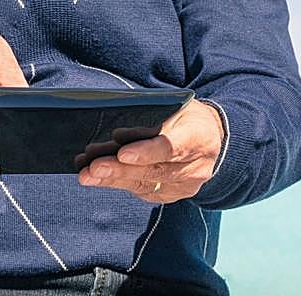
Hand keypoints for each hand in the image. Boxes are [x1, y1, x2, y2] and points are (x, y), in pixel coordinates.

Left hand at [77, 99, 223, 202]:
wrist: (214, 139)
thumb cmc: (188, 116)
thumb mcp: (178, 105)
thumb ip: (154, 115)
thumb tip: (117, 127)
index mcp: (199, 137)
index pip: (172, 147)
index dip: (147, 152)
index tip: (122, 153)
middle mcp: (196, 167)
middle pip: (154, 170)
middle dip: (119, 170)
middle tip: (92, 168)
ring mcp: (185, 185)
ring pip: (145, 184)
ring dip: (113, 180)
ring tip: (87, 175)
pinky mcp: (173, 195)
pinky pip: (143, 192)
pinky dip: (118, 184)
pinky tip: (98, 179)